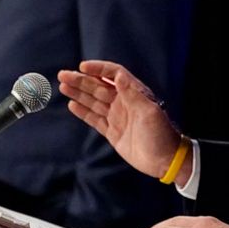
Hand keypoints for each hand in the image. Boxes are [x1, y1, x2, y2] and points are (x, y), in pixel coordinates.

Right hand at [58, 60, 185, 181]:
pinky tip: (72, 104)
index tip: (82, 66)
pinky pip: (94, 119)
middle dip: (81, 80)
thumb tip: (119, 75)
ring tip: (63, 85)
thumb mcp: (150, 112)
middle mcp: (124, 102)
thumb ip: (132, 94)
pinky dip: (83, 111)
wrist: (165, 160)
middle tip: (63, 74)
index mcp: (134, 93)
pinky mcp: (113, 132)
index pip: (113, 74)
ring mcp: (117, 116)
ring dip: (78, 93)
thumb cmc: (162, 135)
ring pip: (93, 101)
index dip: (98, 69)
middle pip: (98, 86)